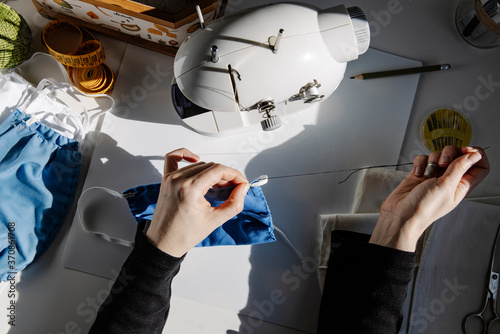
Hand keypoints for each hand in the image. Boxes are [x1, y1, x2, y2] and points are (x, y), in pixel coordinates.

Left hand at [146, 148, 249, 256]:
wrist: (164, 242)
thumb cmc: (183, 234)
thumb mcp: (214, 221)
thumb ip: (234, 204)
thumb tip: (243, 189)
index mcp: (191, 189)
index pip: (219, 170)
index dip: (235, 175)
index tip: (241, 182)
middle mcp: (179, 180)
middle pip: (210, 166)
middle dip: (225, 176)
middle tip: (232, 189)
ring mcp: (171, 178)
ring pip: (199, 165)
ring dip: (211, 172)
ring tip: (218, 186)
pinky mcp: (166, 179)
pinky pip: (173, 158)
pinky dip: (185, 155)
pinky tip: (195, 158)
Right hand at [369, 146, 489, 251]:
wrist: (401, 214)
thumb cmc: (424, 208)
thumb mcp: (446, 186)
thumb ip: (460, 168)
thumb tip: (474, 155)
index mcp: (462, 185)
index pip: (479, 166)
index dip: (476, 155)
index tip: (466, 150)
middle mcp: (449, 180)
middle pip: (458, 156)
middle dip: (450, 153)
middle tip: (444, 162)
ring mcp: (434, 176)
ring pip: (439, 155)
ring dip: (433, 158)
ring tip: (428, 171)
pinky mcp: (420, 173)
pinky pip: (423, 159)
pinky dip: (420, 163)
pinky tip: (418, 173)